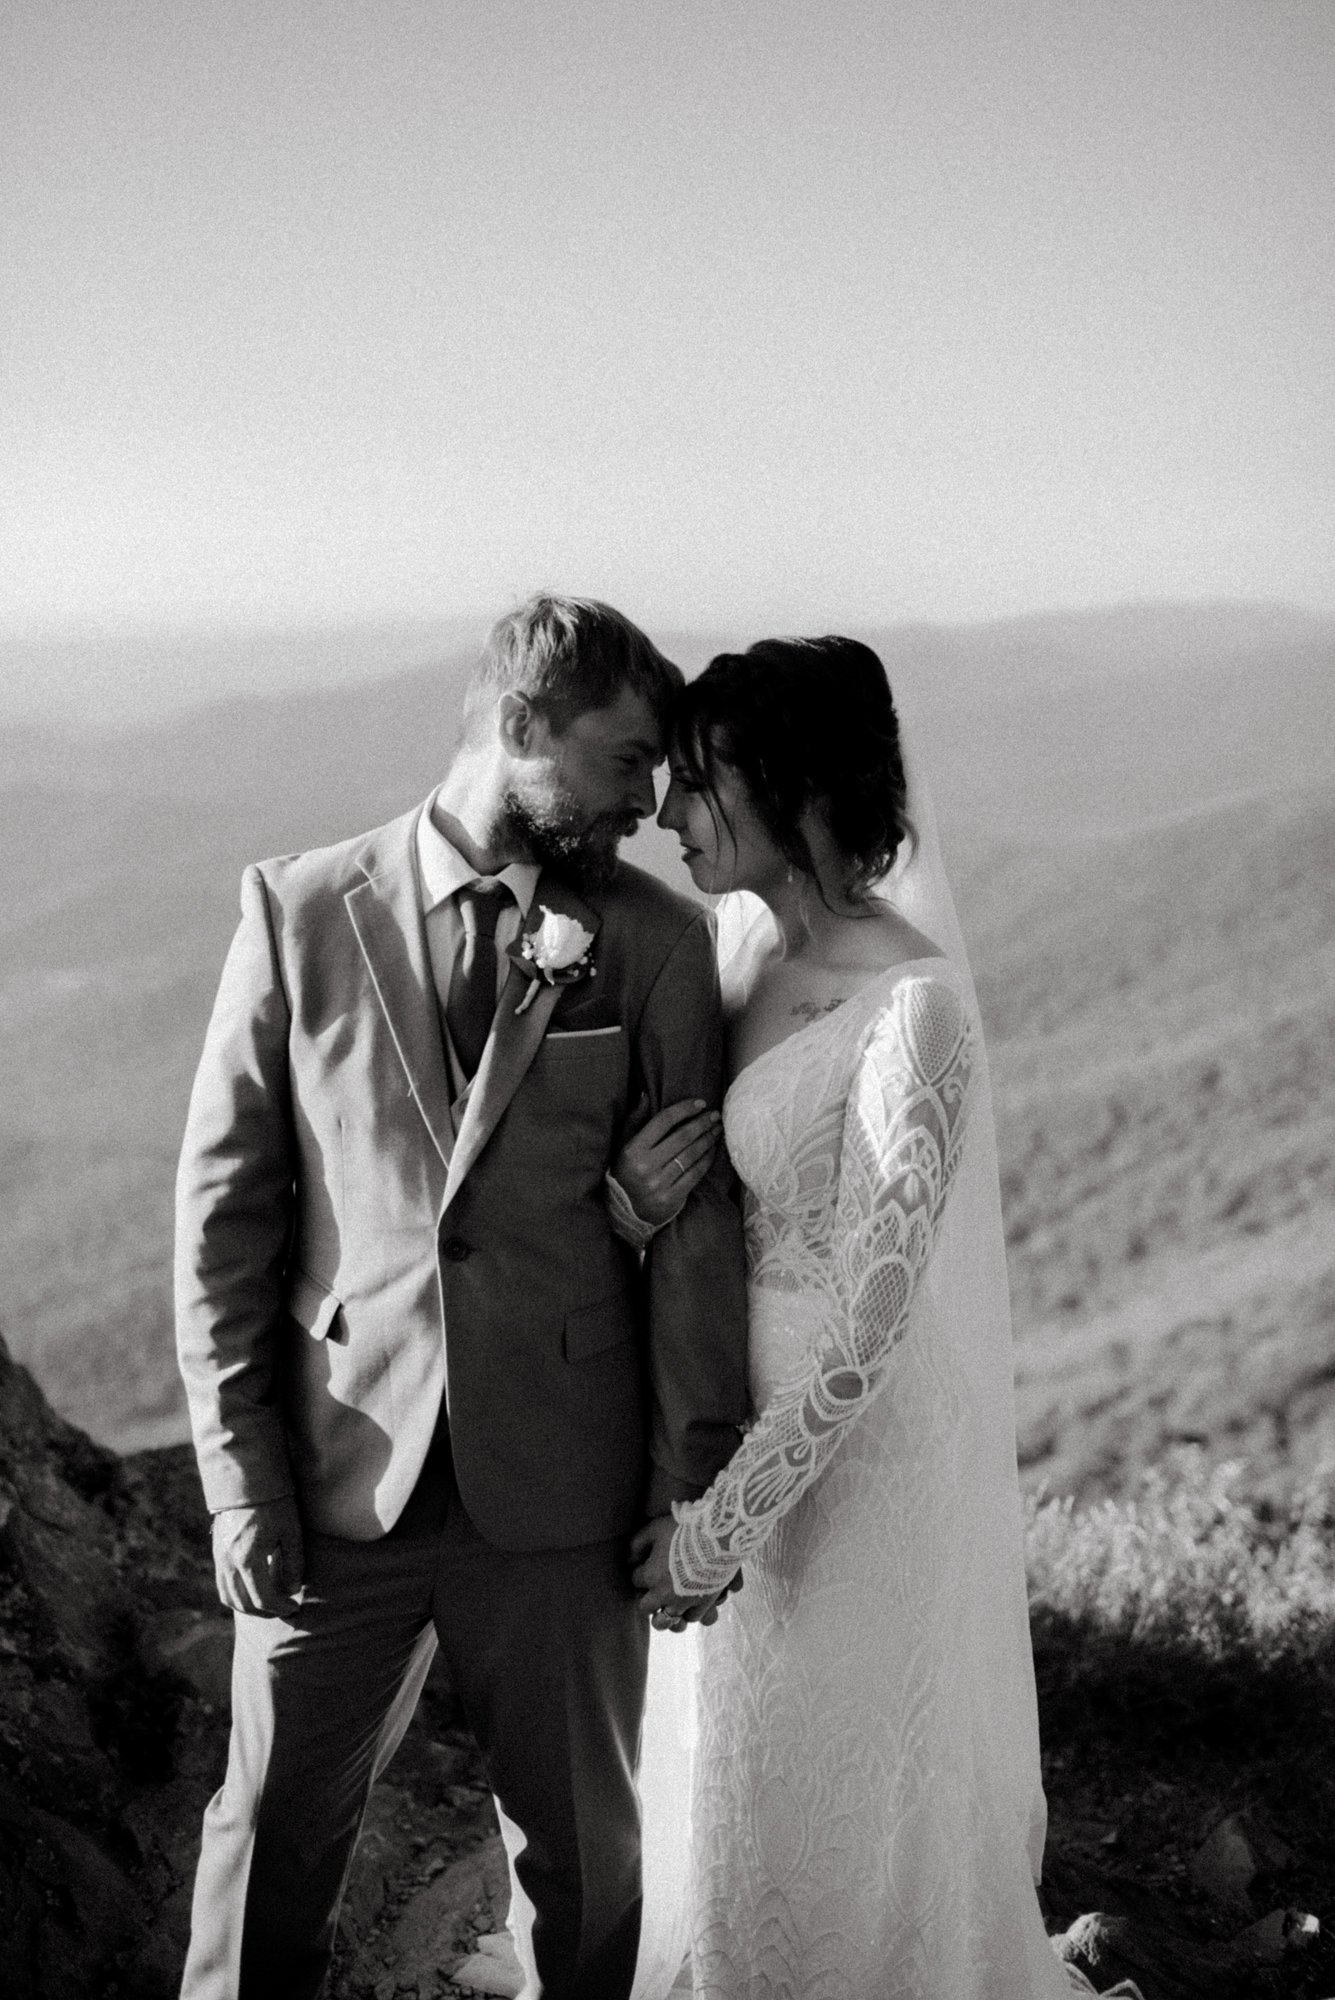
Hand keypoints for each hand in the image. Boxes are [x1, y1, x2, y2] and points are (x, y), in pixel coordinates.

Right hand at [211, 1497, 304, 1615]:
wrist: (247, 1480)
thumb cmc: (275, 1504)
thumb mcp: (291, 1532)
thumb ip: (293, 1564)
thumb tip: (291, 1590)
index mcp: (247, 1559)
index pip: (263, 1599)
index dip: (280, 1607)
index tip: (294, 1607)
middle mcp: (228, 1562)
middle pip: (243, 1604)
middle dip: (265, 1612)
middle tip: (283, 1609)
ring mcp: (219, 1558)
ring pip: (228, 1597)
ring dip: (248, 1607)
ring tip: (269, 1604)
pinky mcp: (217, 1552)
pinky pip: (222, 1584)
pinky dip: (236, 1595)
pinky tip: (253, 1590)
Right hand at [613, 1098, 721, 1227]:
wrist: (623, 1212)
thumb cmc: (625, 1172)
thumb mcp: (623, 1146)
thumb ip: (634, 1120)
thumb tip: (645, 1094)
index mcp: (633, 1150)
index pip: (663, 1121)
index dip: (684, 1109)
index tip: (700, 1103)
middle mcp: (646, 1166)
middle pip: (682, 1137)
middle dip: (702, 1123)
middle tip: (715, 1115)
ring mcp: (659, 1183)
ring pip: (691, 1155)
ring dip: (708, 1139)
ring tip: (717, 1129)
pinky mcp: (672, 1198)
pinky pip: (695, 1174)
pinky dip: (707, 1159)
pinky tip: (713, 1150)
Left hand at [630, 1515, 733, 1629]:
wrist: (717, 1537)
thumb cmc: (684, 1530)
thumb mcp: (655, 1529)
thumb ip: (638, 1543)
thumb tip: (630, 1558)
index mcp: (651, 1575)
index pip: (635, 1580)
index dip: (639, 1573)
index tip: (644, 1568)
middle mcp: (663, 1594)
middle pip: (645, 1607)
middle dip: (648, 1599)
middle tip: (654, 1591)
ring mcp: (683, 1602)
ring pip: (666, 1622)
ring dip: (664, 1616)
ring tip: (667, 1609)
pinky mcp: (703, 1604)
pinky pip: (692, 1618)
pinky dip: (689, 1613)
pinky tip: (689, 1604)